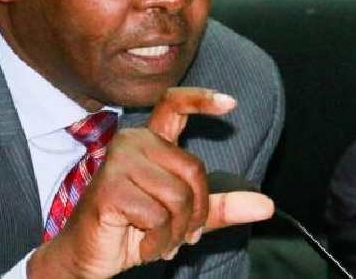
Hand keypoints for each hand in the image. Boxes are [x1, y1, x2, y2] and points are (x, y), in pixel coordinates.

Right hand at [27, 87, 273, 278]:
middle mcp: (132, 142)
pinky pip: (158, 216)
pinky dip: (158, 241)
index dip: (202, 100)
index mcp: (150, 142)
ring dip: (174, 232)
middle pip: (193, 171)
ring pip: (178, 197)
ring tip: (156, 239)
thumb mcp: (183, 218)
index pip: (174, 106)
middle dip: (194, 214)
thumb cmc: (131, 229)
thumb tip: (265, 205)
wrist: (89, 254)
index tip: (231, 104)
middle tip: (177, 234)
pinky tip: (141, 243)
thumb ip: (220, 207)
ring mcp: (118, 162)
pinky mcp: (109, 188)